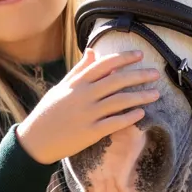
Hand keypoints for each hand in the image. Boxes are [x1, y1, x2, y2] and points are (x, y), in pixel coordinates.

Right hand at [16, 49, 159, 164]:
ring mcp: (87, 114)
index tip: (140, 55)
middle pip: (117, 81)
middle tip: (155, 74)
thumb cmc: (49, 111)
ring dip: (140, 96)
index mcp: (77, 83)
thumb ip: (79, 69)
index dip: (123, 58)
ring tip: (156, 94)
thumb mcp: (62, 87)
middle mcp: (83, 95)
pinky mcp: (90, 133)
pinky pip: (114, 123)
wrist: (35, 140)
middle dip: (139, 76)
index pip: (104, 64)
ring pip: (119, 101)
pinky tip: (141, 114)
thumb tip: (92, 51)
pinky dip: (129, 117)